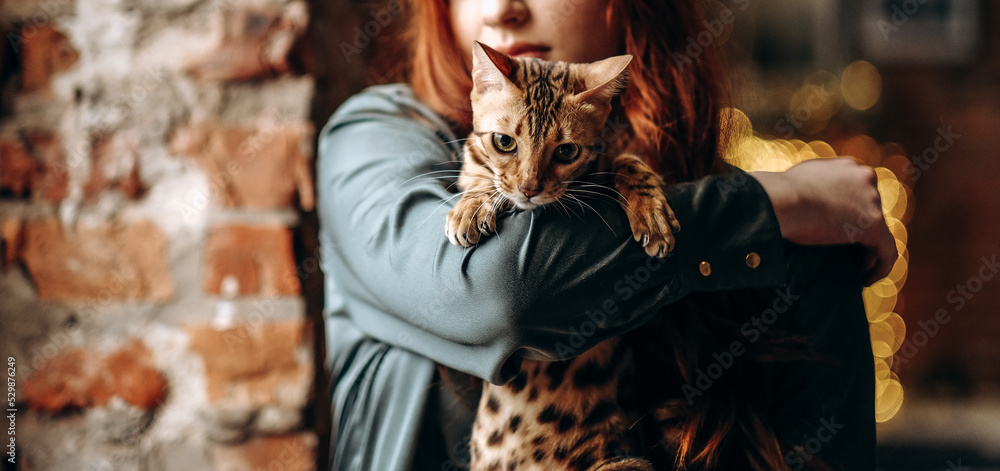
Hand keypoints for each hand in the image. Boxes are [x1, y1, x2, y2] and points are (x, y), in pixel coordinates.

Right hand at [751, 158, 897, 285]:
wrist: (783, 200)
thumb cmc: (779, 193)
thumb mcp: (797, 179)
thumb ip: (812, 185)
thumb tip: (800, 200)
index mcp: (849, 167)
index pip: (859, 191)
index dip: (852, 213)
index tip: (839, 231)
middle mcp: (865, 178)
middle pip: (871, 209)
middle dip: (860, 231)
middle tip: (847, 252)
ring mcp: (872, 200)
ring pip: (880, 231)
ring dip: (869, 251)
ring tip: (855, 269)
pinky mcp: (874, 224)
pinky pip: (887, 251)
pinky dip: (881, 267)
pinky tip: (866, 280)